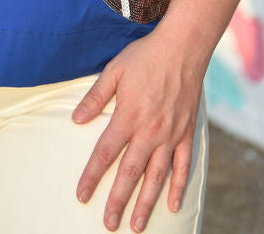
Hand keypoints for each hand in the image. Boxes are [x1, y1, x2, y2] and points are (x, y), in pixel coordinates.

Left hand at [72, 31, 203, 230]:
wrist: (183, 46)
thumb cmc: (145, 56)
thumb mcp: (114, 70)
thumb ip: (95, 97)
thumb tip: (76, 120)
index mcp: (128, 116)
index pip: (105, 153)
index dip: (92, 176)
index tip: (82, 196)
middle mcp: (150, 131)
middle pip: (130, 173)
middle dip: (117, 200)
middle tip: (109, 224)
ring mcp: (171, 134)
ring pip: (157, 177)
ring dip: (146, 203)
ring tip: (136, 225)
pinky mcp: (187, 133)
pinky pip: (184, 166)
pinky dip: (179, 187)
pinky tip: (173, 206)